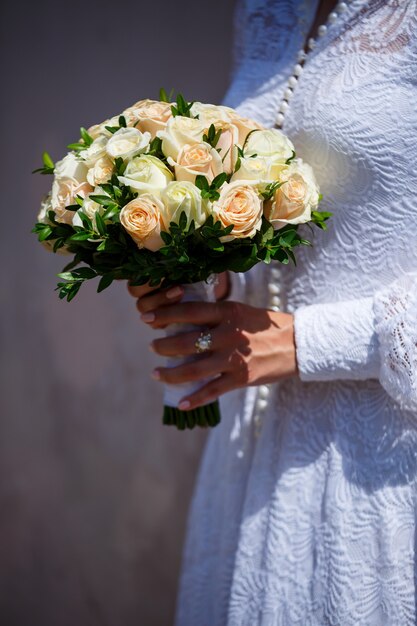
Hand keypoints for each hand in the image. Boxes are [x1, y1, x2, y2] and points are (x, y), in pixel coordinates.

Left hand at [133, 296, 297, 409]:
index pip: (188, 311)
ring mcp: (234, 358)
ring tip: (156, 373)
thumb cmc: (267, 325)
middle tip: (152, 347)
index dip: (164, 315)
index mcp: (228, 312)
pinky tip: (180, 403)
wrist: (298, 344)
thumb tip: (185, 317)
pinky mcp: (241, 378)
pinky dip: (194, 398)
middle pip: (185, 342)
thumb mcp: (242, 310)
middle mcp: (228, 334)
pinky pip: (212, 390)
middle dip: (163, 346)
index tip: (146, 319)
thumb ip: (216, 313)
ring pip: (193, 369)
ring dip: (171, 373)